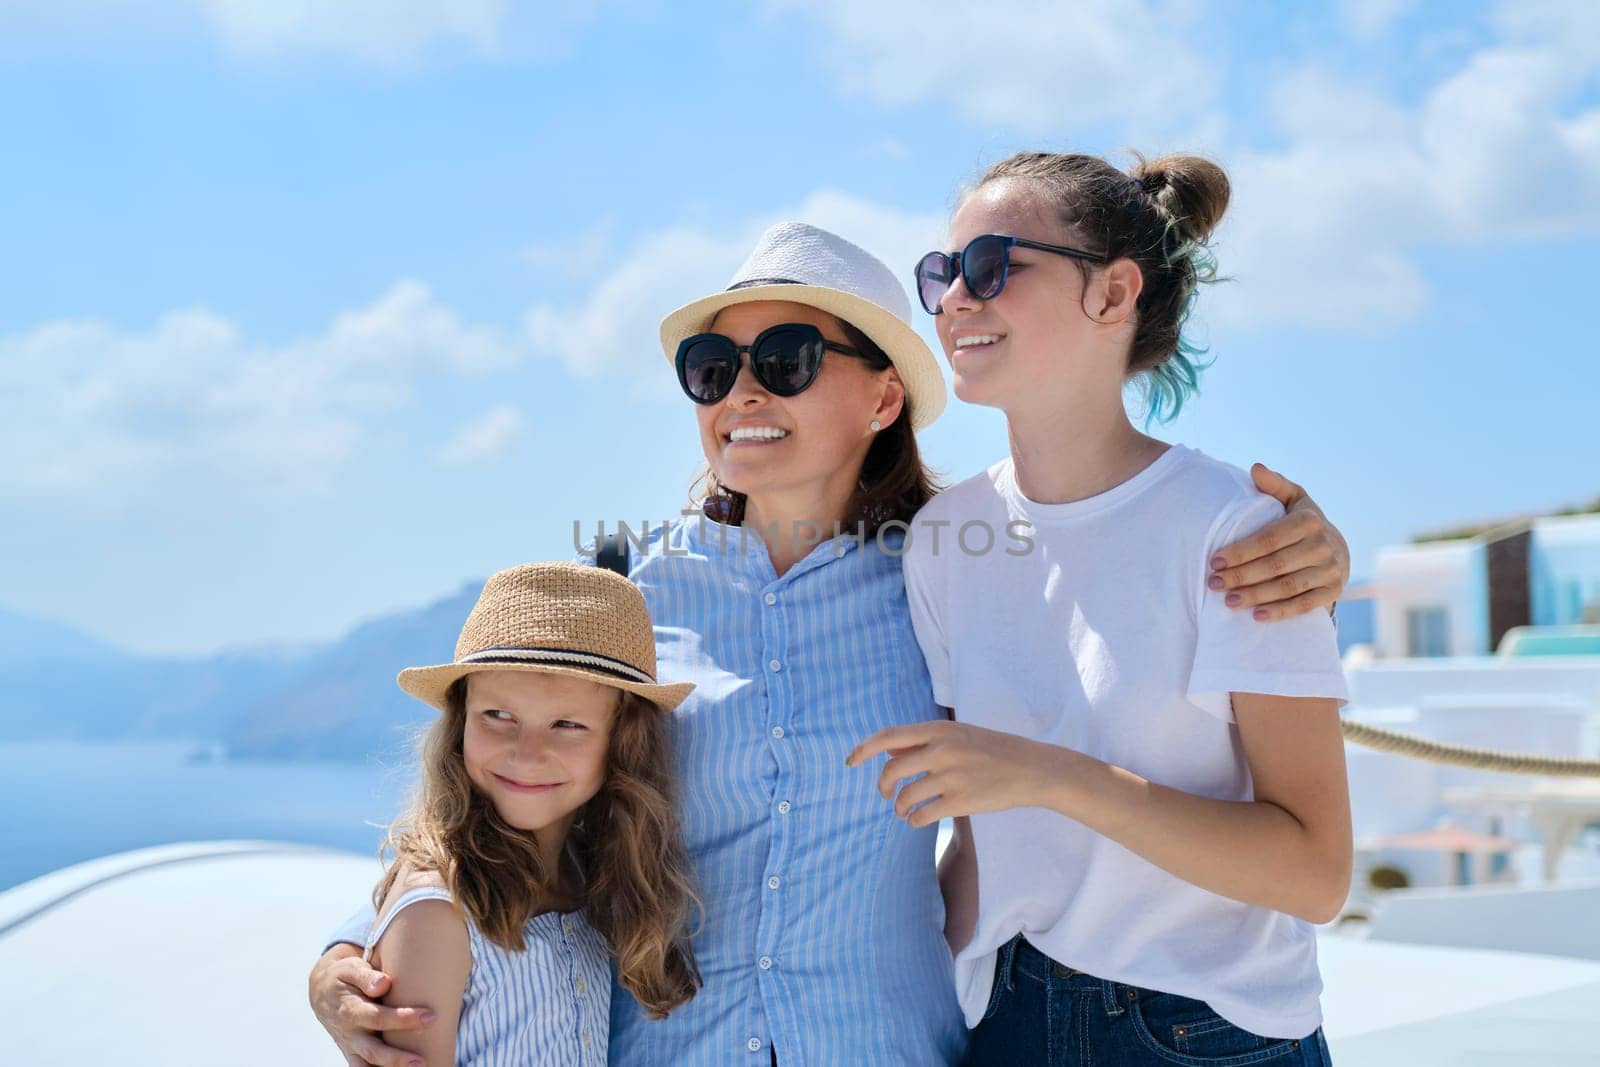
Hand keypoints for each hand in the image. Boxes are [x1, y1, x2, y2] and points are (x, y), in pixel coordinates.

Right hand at [308, 946, 433, 1066]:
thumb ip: (366, 976)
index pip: (379, 1018)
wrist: (323, 992)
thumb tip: (384, 983)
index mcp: (351, 1010)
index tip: (431, 1016)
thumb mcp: (351, 969)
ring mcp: (351, 1046)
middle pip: (373, 1051)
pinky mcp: (353, 1054)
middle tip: (422, 1060)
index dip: (404, 1019)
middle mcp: (350, 1033)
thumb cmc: (345, 977)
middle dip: (397, 1058)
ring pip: (367, 1066)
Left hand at [846, 720, 1065, 827]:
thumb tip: (889, 751)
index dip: (864, 749)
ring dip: (899, 808)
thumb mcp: (960, 735)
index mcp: (940, 730)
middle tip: (885, 796)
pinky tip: (918, 820)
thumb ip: (925, 742)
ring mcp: (952, 776)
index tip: (851, 761)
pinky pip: (922, 815)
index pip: (889, 736)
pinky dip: (914, 821)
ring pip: (905, 796)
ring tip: (903, 811)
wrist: (1033, 768)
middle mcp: (943, 750)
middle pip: (892, 770)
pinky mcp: (962, 801)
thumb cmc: (994, 750)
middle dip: (882, 787)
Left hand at [1209, 463, 1349, 620]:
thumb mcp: (1293, 499)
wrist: (1337, 548)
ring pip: (1288, 587)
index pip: (1269, 539)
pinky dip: (1281, 612)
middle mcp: (1323, 544)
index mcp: (1309, 520)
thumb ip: (1274, 485)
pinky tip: (1256, 616)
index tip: (1214, 561)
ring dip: (1256, 596)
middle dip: (1241, 576)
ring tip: (1228, 601)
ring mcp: (1331, 569)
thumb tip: (1255, 468)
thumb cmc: (1302, 522)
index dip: (1240, 551)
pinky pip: (1305, 605)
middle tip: (1213, 584)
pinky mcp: (1334, 590)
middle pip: (1275, 565)